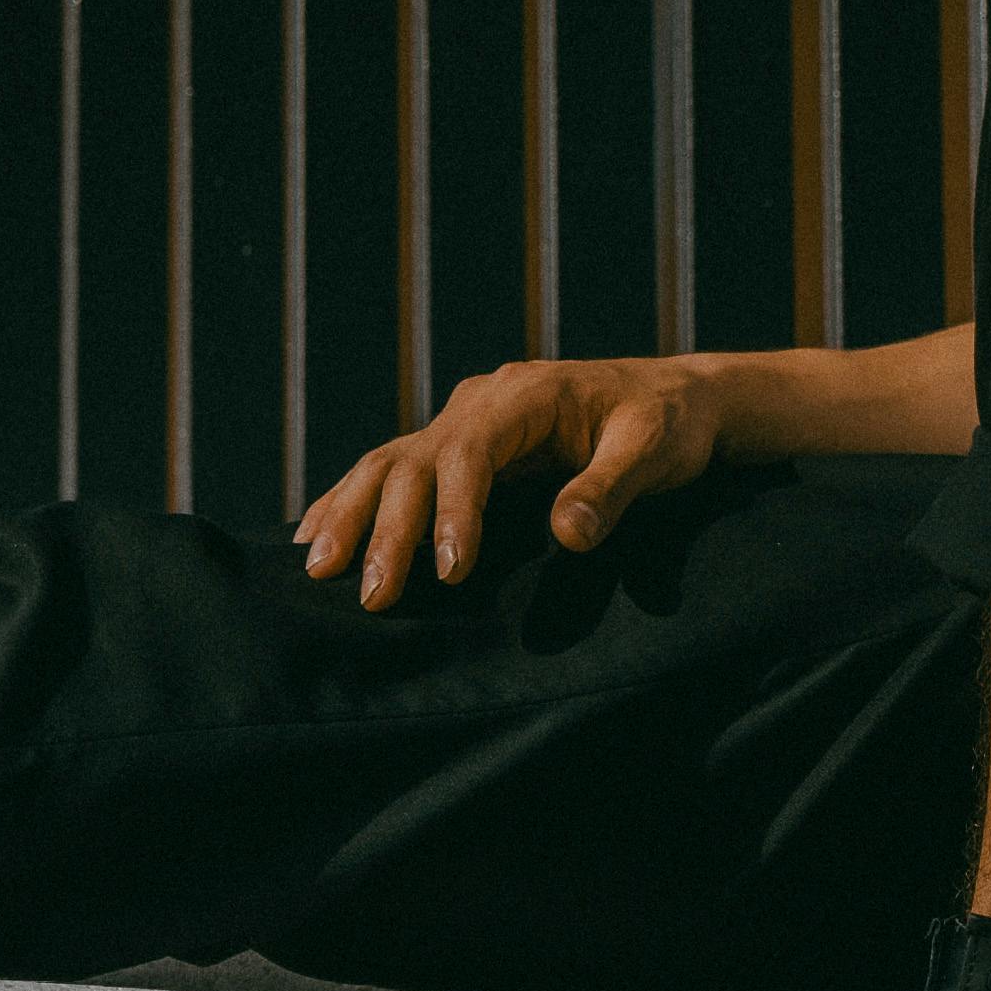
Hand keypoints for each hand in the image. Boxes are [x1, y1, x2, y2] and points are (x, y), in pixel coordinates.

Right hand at [296, 357, 726, 608]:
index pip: (471, 450)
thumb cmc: (670, 424)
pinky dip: (353, 499)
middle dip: (384, 526)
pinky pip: (396, 468)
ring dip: (351, 512)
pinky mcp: (461, 443)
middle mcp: (483, 401)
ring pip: (391, 461)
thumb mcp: (655, 451)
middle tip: (369, 595)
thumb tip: (568, 534)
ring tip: (317, 568)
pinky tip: (314, 533)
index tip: (450, 570)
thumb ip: (610, 489)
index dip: (454, 510)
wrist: (677, 397)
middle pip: (414, 458)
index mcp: (527, 394)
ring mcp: (466, 420)